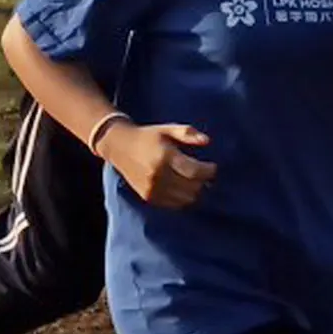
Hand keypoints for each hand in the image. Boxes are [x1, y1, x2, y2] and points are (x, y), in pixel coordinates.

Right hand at [97, 119, 214, 208]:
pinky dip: (183, 198)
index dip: (209, 171)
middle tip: (204, 174)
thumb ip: (187, 133)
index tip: (212, 167)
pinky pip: (174, 204)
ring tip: (194, 181)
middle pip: (193, 187)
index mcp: (164, 156)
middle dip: (203, 182)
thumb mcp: (167, 129)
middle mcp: (158, 175)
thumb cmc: (148, 136)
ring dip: (194, 191)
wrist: (119, 147)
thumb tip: (207, 141)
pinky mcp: (149, 197)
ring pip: (186, 199)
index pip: (195, 172)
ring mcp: (152, 188)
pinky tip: (182, 187)